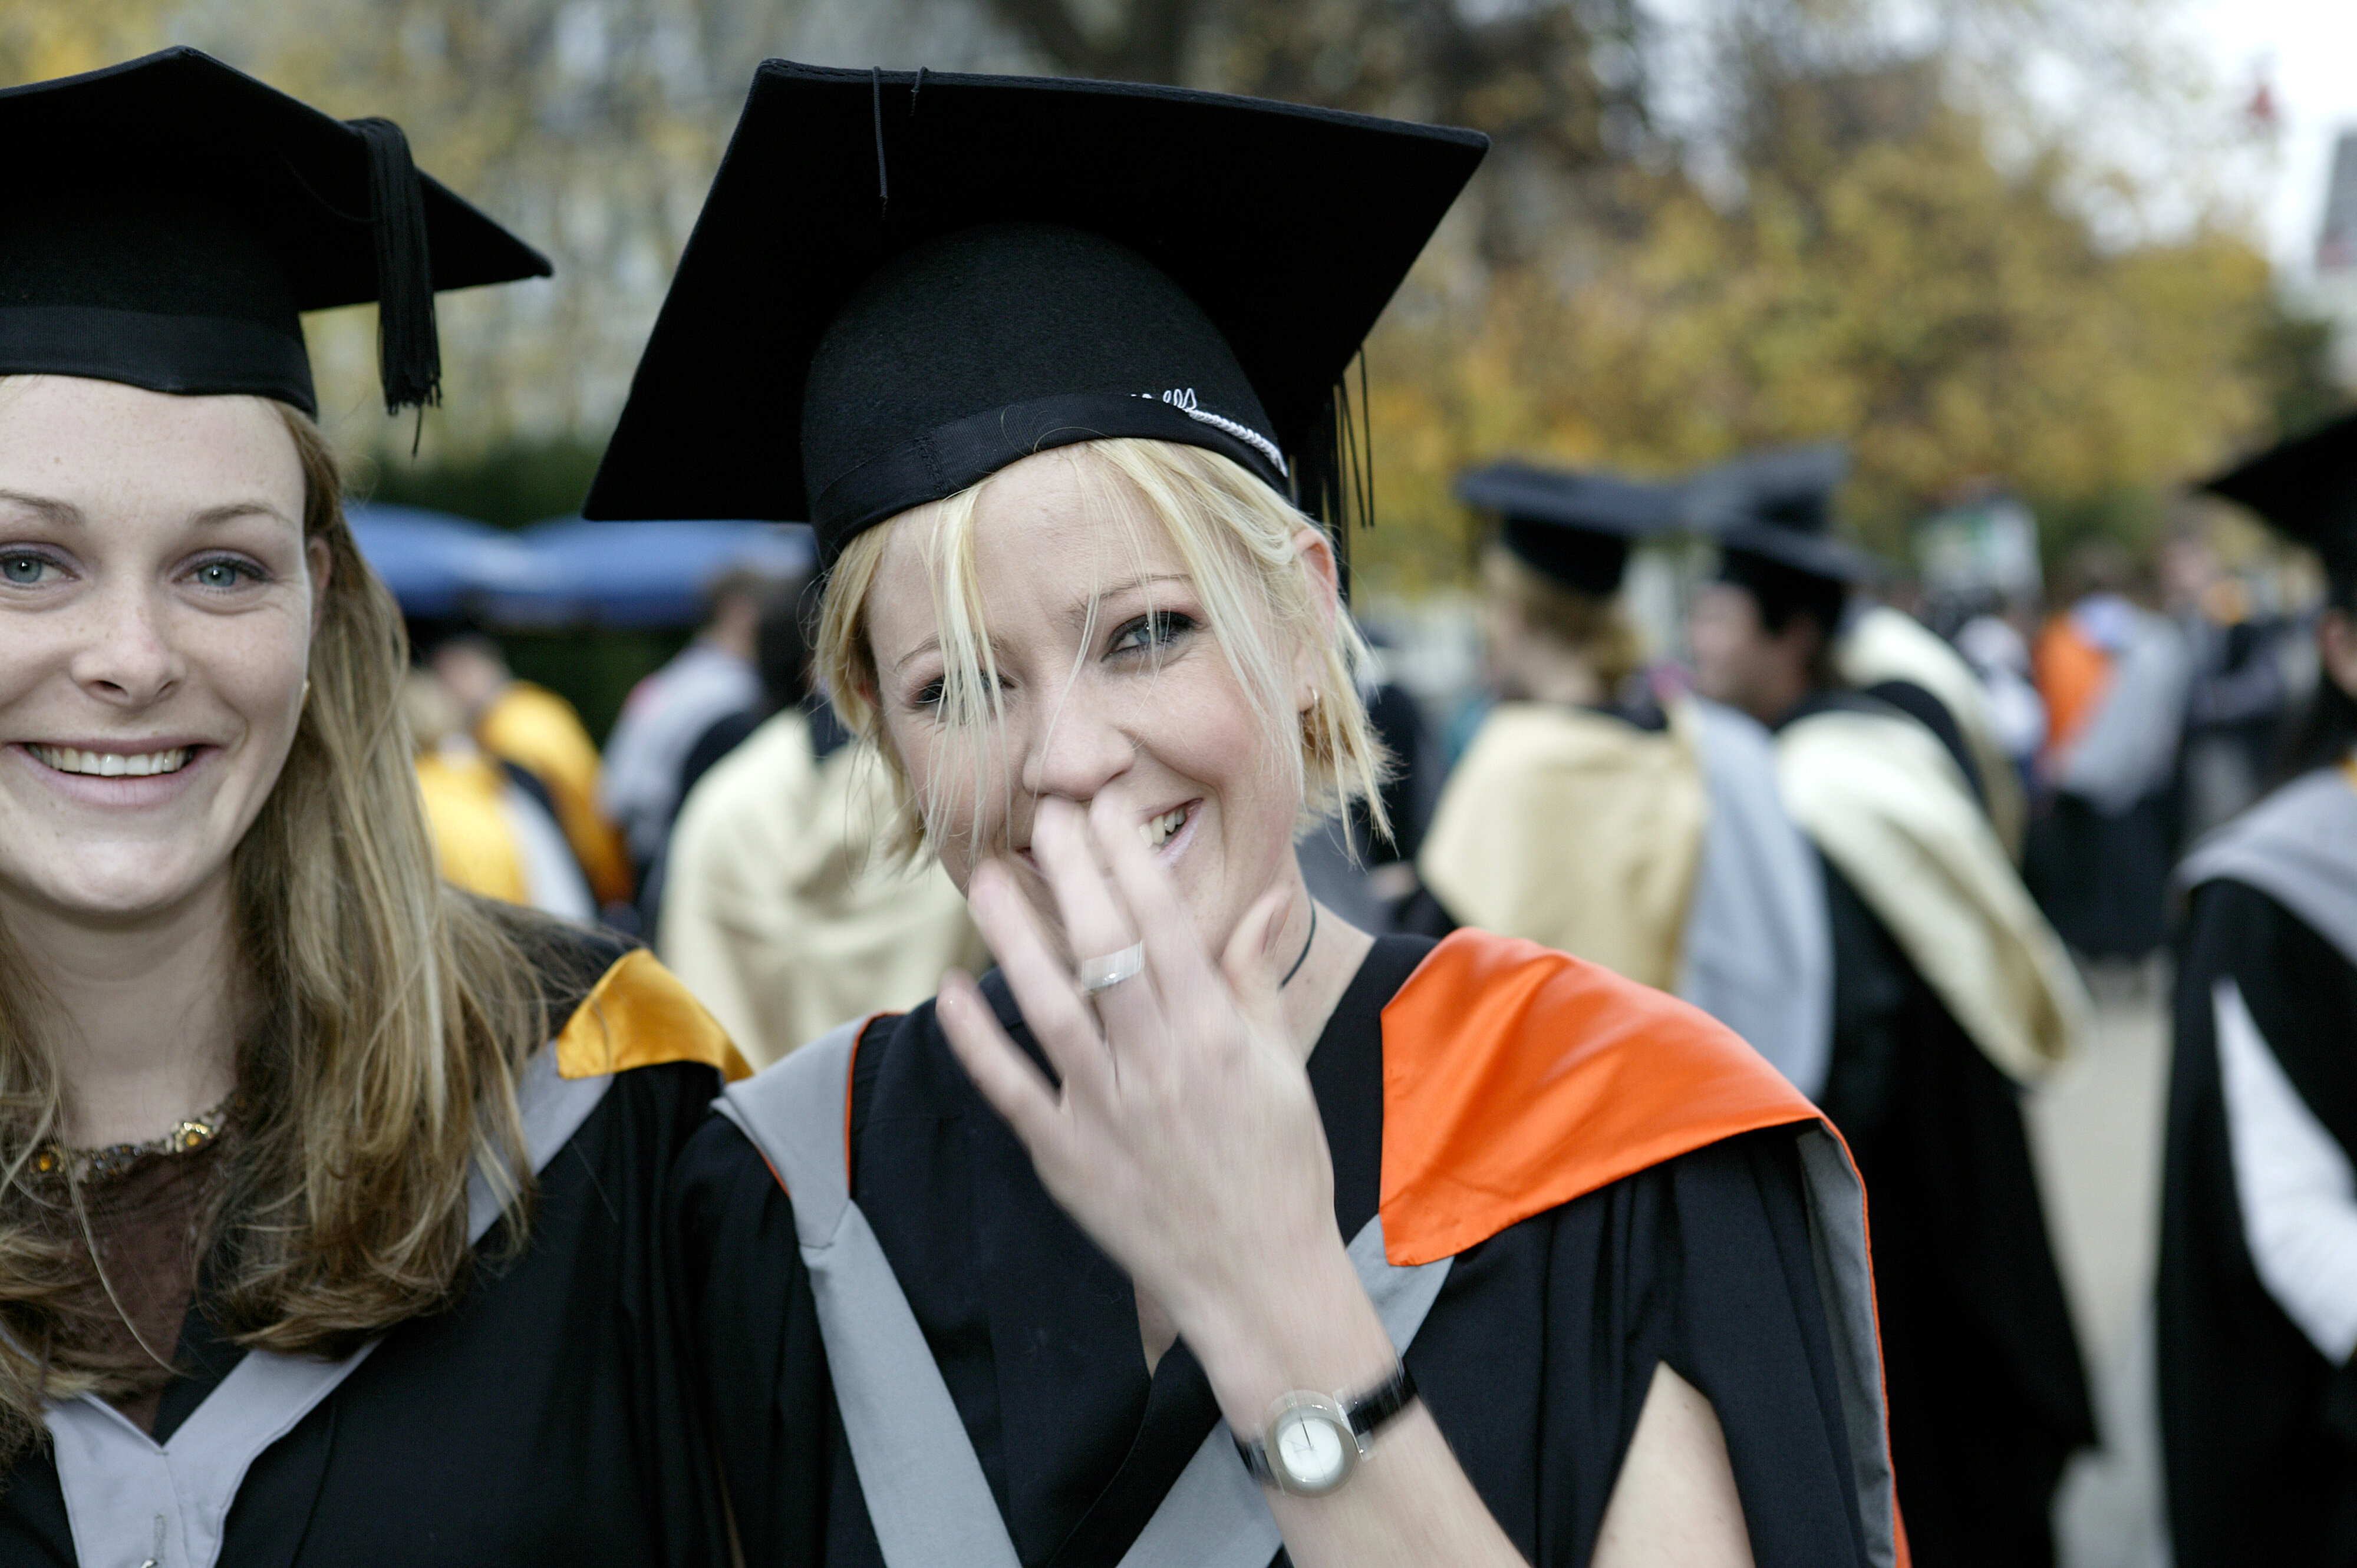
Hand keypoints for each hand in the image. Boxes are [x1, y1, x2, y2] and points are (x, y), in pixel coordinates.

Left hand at [936, 795, 1389, 1415]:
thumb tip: (1263, 898)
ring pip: (1049, 1006)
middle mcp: (1158, 1065)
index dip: (1130, 859)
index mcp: (1216, 1037)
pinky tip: (949, 988)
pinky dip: (976, 1040)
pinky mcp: (1066, 1157)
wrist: (1258, 1280)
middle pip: (1106, 950)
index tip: (1106, 807)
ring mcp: (1106, 1111)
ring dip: (1015, 939)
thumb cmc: (1280, 1170)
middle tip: (1045, 812)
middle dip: (1074, 873)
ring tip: (989, 878)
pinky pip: (1010, 1089)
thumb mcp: (1283, 1068)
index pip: (1167, 924)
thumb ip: (1256, 980)